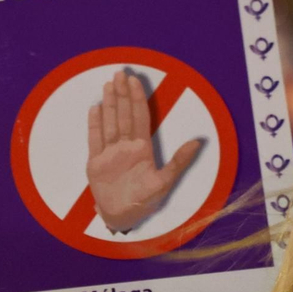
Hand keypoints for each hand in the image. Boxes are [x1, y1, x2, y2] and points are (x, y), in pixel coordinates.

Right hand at [87, 70, 201, 231]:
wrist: (122, 217)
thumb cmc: (144, 201)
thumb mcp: (165, 182)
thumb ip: (179, 161)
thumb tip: (198, 142)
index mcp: (142, 148)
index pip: (140, 117)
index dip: (137, 98)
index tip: (135, 81)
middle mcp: (125, 146)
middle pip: (123, 115)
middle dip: (122, 94)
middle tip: (120, 73)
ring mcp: (109, 153)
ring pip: (109, 122)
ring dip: (109, 103)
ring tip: (108, 85)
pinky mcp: (95, 162)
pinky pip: (94, 139)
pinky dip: (94, 124)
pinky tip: (95, 109)